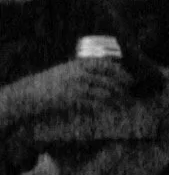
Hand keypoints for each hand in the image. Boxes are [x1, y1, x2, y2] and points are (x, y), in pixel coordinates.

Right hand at [0, 56, 159, 148]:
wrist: (32, 93)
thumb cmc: (50, 82)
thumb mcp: (68, 70)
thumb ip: (84, 70)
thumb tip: (105, 74)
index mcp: (80, 64)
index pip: (106, 65)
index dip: (120, 72)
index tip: (130, 78)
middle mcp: (80, 73)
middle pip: (108, 79)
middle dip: (122, 87)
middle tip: (130, 94)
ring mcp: (76, 86)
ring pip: (103, 93)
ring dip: (115, 99)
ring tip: (123, 104)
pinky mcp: (72, 100)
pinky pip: (92, 104)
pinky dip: (102, 108)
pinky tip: (108, 111)